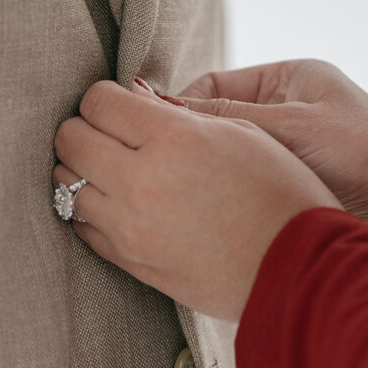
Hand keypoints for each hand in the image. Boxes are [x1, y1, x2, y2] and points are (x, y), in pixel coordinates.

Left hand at [52, 79, 340, 321]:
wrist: (301, 271)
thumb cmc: (284, 194)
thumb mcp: (245, 134)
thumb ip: (183, 114)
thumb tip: (137, 98)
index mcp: (173, 139)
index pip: (98, 101)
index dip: (106, 96)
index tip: (122, 103)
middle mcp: (141, 182)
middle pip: (70, 138)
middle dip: (85, 127)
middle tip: (110, 132)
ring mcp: (131, 227)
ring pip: (65, 184)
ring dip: (82, 169)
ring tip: (112, 168)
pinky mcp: (131, 262)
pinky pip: (83, 227)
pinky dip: (91, 210)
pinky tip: (119, 205)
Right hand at [178, 60, 367, 269]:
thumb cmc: (364, 152)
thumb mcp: (290, 125)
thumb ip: (227, 117)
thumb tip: (160, 106)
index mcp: (288, 79)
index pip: (213, 86)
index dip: (180, 106)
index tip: (154, 132)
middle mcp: (286, 111)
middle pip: (217, 124)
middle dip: (192, 143)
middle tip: (161, 165)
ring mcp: (288, 151)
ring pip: (229, 159)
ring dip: (209, 174)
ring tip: (182, 190)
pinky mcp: (290, 188)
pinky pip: (245, 188)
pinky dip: (227, 197)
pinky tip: (208, 211)